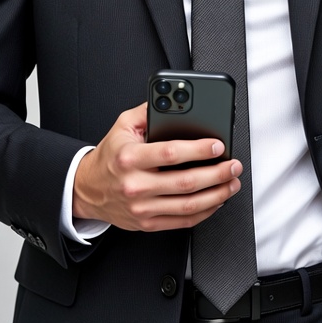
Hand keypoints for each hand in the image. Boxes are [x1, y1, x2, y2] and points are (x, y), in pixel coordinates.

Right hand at [72, 102, 242, 230]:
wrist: (88, 190)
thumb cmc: (110, 156)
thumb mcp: (123, 125)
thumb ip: (148, 110)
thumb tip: (173, 100)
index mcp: (130, 158)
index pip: (170, 154)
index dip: (197, 150)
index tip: (217, 145)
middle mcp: (136, 185)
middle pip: (185, 182)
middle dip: (217, 173)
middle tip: (233, 165)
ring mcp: (142, 207)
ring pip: (188, 205)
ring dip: (217, 194)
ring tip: (231, 183)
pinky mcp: (148, 223)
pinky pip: (182, 221)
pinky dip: (204, 211)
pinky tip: (216, 200)